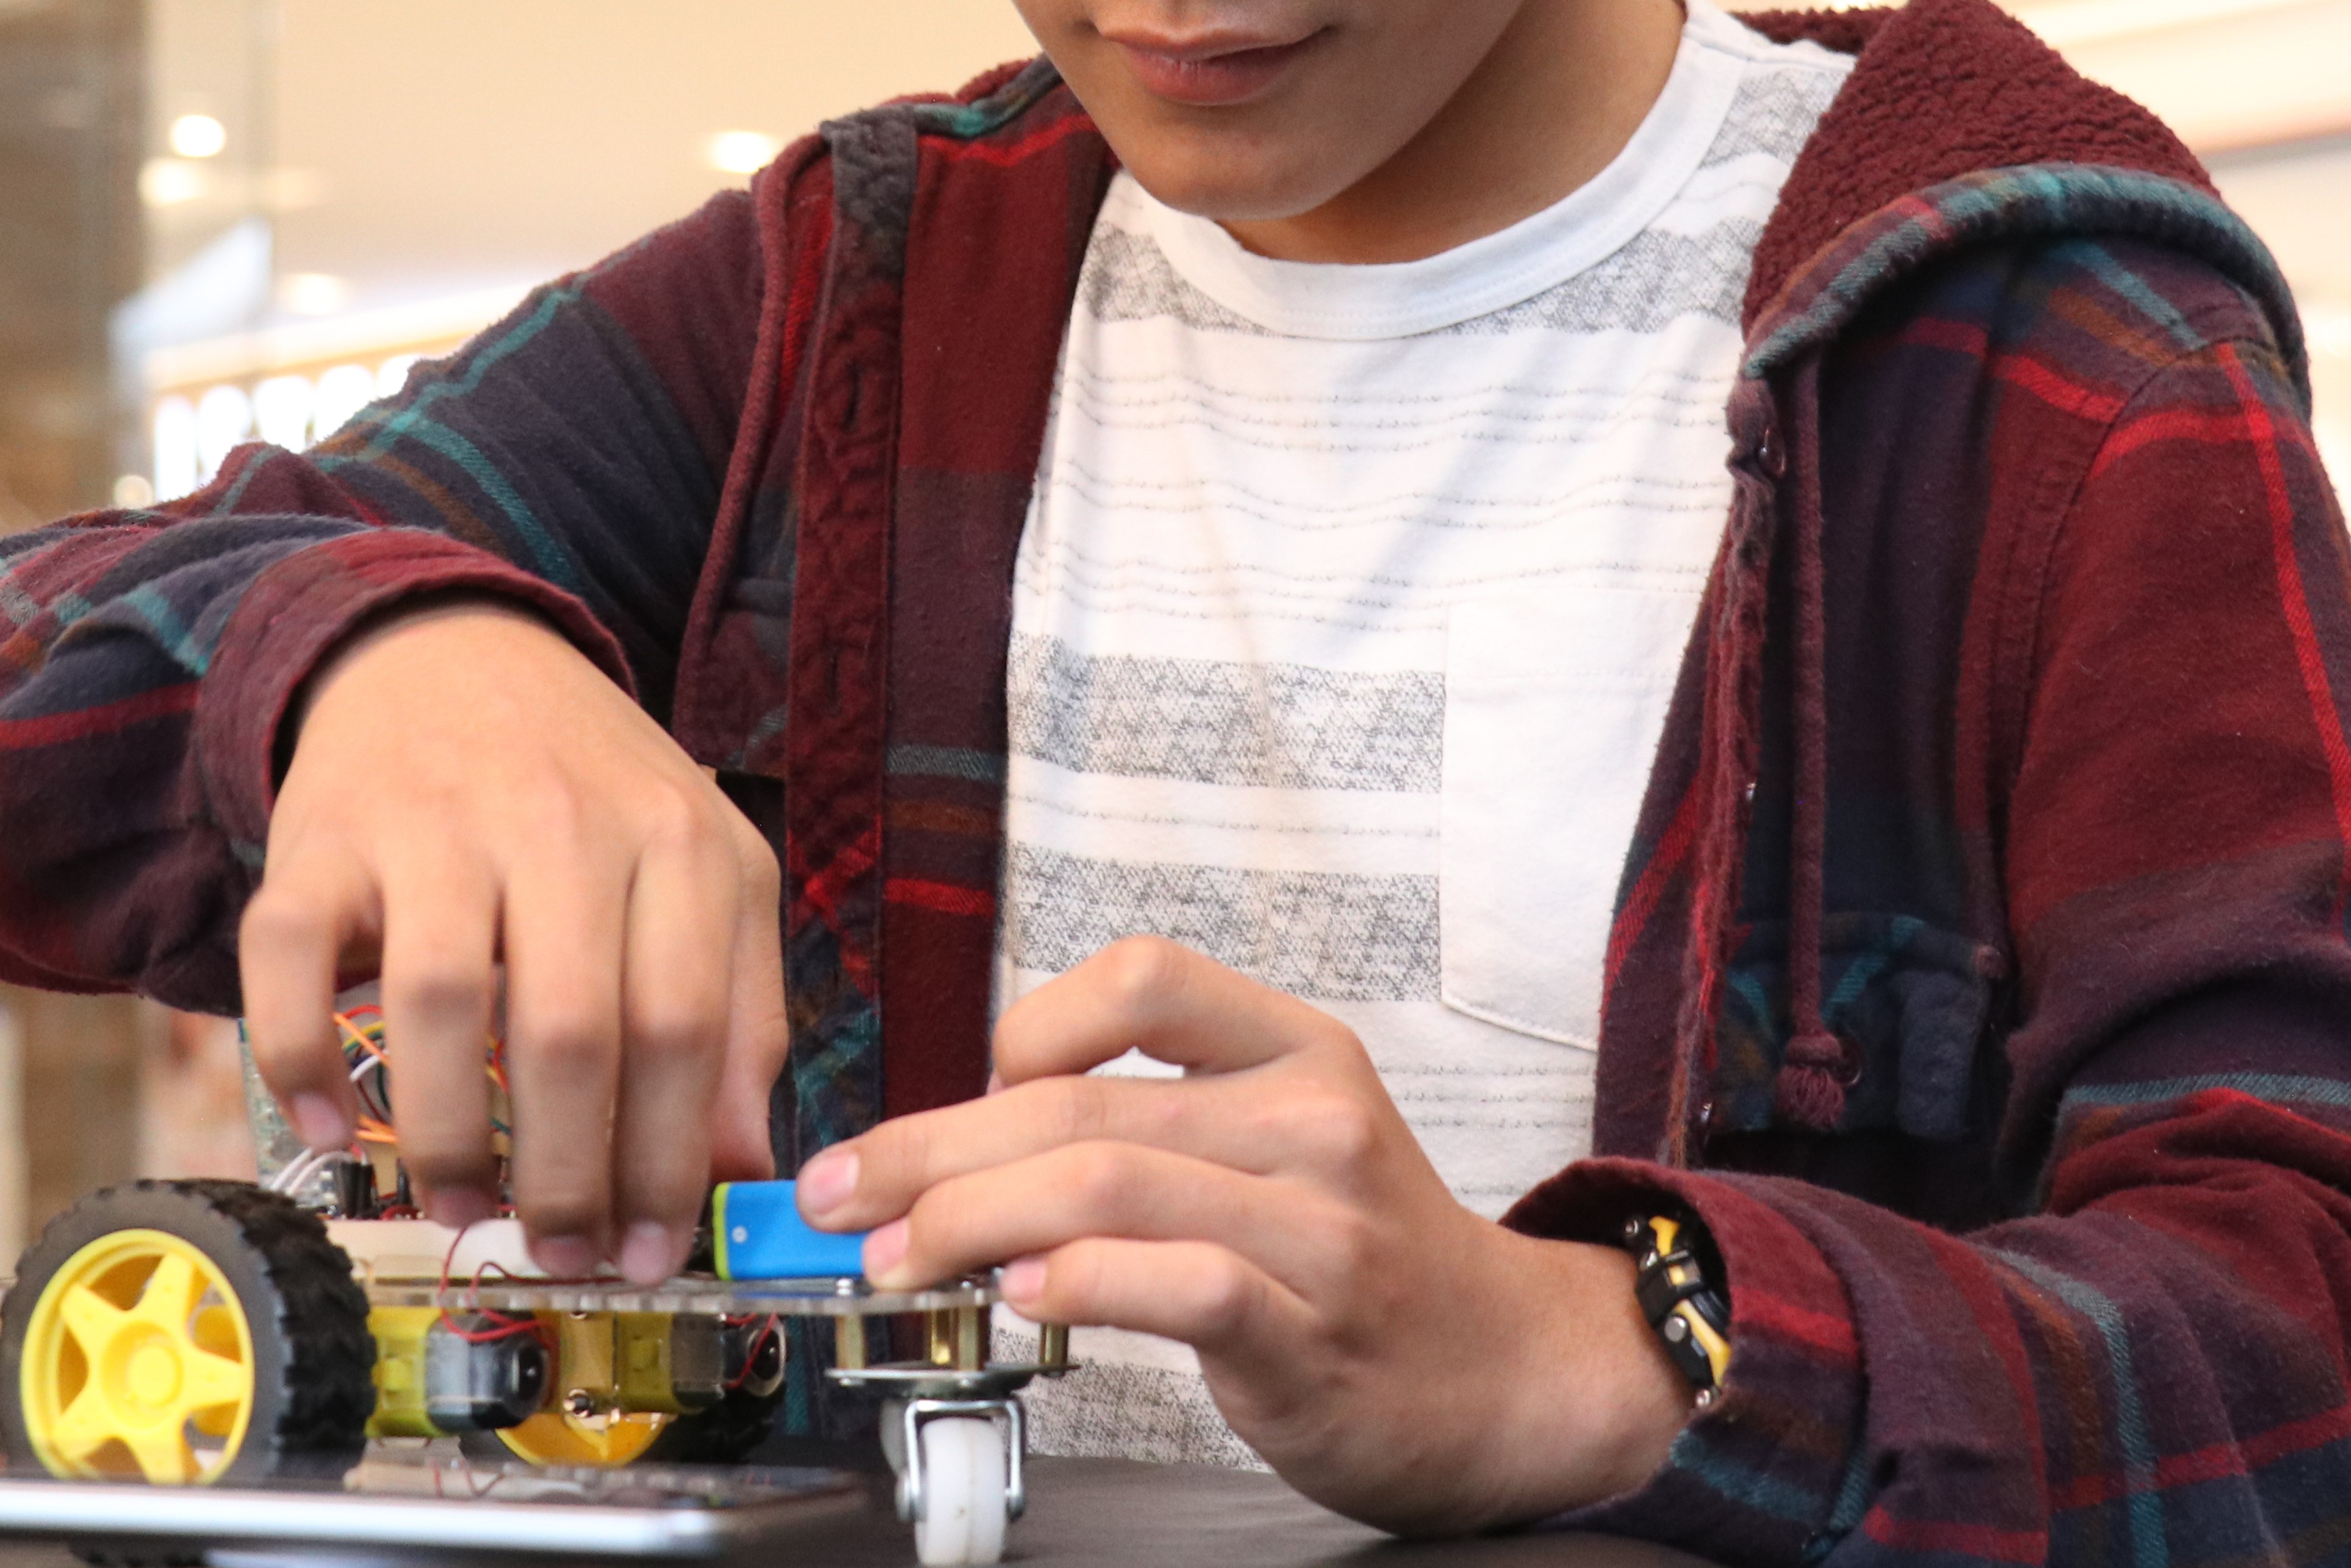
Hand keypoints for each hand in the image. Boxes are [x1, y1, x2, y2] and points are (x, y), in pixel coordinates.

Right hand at [239, 604, 784, 1283]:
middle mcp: (556, 822)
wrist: (451, 651)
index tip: (652, 1252)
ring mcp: (430, 825)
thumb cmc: (587, 791)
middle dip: (565, 1179)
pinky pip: (289, 964)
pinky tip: (333, 1130)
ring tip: (462, 1208)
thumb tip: (746, 1175)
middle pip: (570, 1033)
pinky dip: (301, 1064)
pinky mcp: (320, 837)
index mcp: (671, 837)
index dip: (668, 1163)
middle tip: (557, 1252)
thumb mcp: (702, 870)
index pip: (684, 1027)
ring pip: (438, 1008)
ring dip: (447, 1142)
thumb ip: (740, 1011)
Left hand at [798, 937, 1686, 1530]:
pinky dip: (1072, 1285)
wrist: (1507, 1373)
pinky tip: (1015, 1298)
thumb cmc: (1365, 1257)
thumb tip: (975, 1125)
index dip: (1028, 1022)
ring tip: (895, 1257)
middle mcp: (1308, 1120)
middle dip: (929, 1148)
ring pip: (1103, 1184)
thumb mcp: (1283, 1141)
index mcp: (1295, 1049)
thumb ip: (1158, 1115)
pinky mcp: (1305, 1328)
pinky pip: (1172, 1283)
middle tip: (843, 1192)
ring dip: (963, 1221)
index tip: (959, 1087)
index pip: (1145, 976)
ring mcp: (1314, 1224)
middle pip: (1079, 1103)